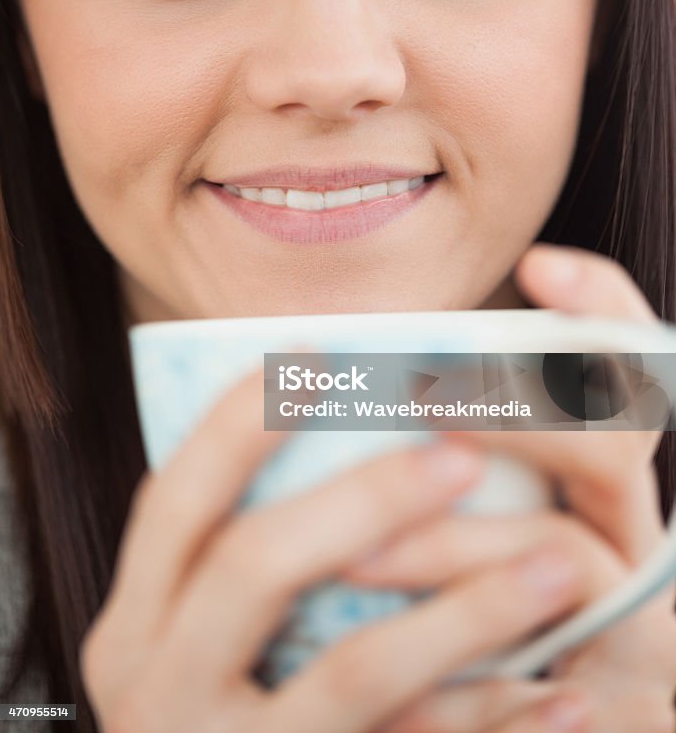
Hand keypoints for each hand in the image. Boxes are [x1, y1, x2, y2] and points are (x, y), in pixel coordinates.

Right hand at [78, 346, 586, 732]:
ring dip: (465, 613)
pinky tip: (559, 698)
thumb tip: (313, 431)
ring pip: (354, 670)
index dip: (239, 420)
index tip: (319, 350)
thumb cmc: (211, 712)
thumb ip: (221, 562)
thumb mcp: (185, 643)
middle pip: (256, 563)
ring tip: (553, 567)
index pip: (176, 501)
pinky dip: (491, 723)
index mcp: (134, 630)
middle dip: (364, 495)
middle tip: (462, 454)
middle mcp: (157, 692)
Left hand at [343, 244, 675, 731]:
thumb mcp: (447, 508)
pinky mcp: (612, 705)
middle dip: (515, 416)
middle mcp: (625, 527)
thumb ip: (420, 445)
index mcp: (595, 469)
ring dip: (455, 546)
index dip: (603, 307)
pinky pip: (549, 684)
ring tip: (358, 557)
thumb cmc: (460, 605)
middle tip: (425, 400)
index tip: (539, 266)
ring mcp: (632, 615)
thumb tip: (320, 367)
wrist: (516, 730)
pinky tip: (400, 689)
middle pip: (617, 440)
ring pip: (565, 551)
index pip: (631, 364)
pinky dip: (471, 684)